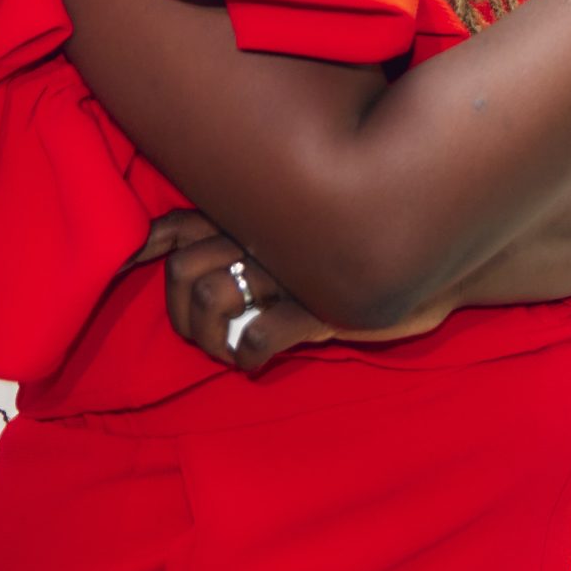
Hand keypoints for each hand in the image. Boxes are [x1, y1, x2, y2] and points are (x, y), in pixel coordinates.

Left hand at [132, 210, 459, 373]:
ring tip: (232, 350)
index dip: (143, 246)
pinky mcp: (322, 306)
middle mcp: (268, 231)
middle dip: (183, 316)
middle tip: (208, 336)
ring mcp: (293, 268)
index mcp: (258, 210)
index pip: (178, 226)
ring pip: (213, 303)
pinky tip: (259, 360)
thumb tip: (174, 237)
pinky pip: (258, 338)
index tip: (126, 264)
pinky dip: (247, 357)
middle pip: (184, 273)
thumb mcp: (301, 230)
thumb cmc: (364, 246)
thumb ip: (249, 224)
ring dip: (212, 341)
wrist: (444, 255)